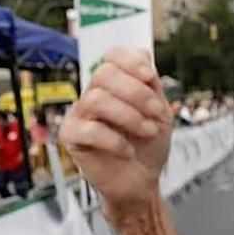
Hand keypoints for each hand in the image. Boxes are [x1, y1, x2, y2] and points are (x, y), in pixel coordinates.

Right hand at [61, 48, 172, 212]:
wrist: (143, 179)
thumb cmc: (149, 145)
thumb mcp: (161, 112)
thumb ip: (153, 87)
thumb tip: (144, 62)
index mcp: (117, 84)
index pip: (113, 56)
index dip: (130, 60)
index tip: (149, 76)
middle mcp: (95, 94)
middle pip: (103, 74)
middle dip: (137, 93)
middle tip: (156, 114)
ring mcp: (81, 114)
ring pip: (96, 99)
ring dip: (130, 117)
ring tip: (146, 132)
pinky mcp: (72, 137)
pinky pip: (89, 130)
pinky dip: (116, 141)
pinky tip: (127, 150)